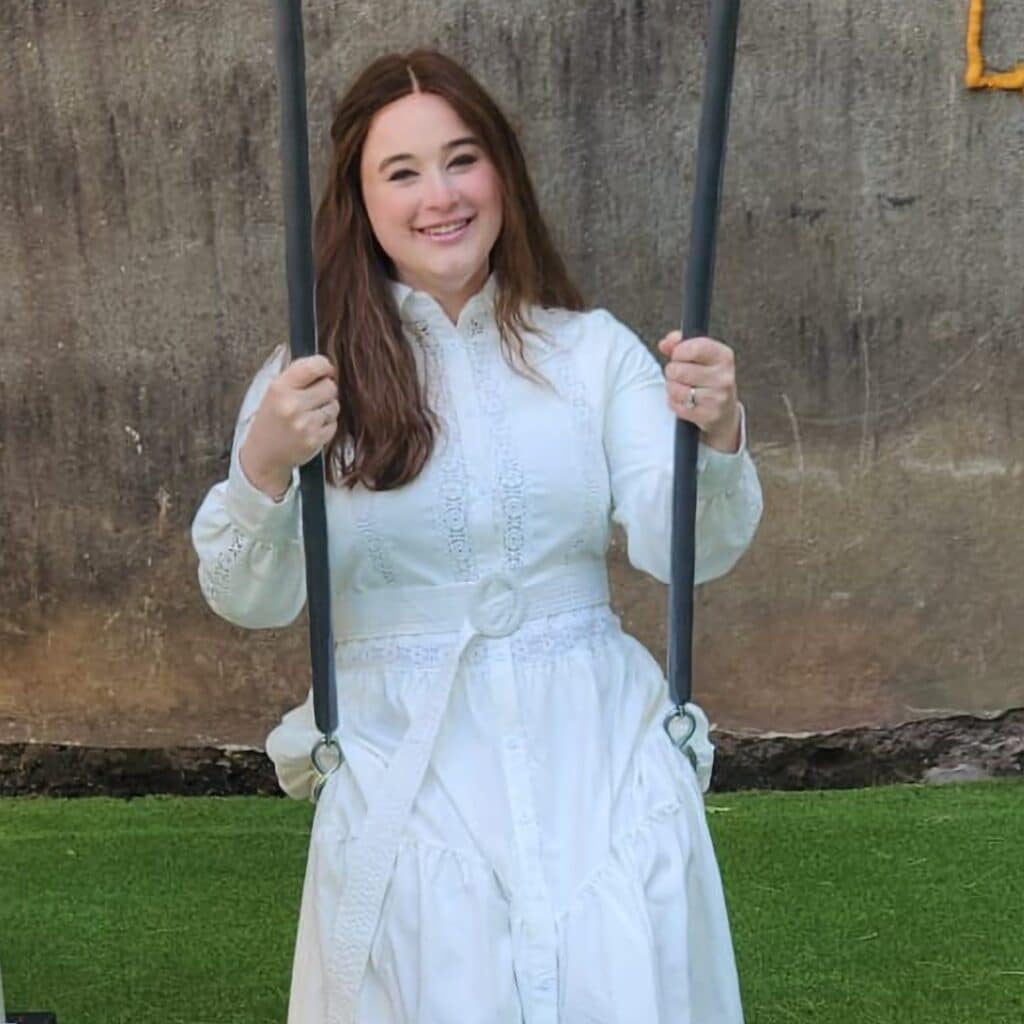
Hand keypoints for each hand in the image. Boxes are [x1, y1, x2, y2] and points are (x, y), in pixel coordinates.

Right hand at [239, 355, 339, 496]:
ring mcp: (304, 424)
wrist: (264, 456)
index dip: (324, 366)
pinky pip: (334, 424)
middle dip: (325, 390)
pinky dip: (327, 425)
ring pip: (334, 405)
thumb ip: (296, 374)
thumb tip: (322, 362)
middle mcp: (292, 405)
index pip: (314, 365)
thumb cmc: (270, 421)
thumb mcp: (272, 392)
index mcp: (279, 388)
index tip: (325, 370)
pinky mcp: (315, 440)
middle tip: (313, 398)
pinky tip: (312, 428)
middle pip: (330, 386)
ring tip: (310, 415)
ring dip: (327, 408)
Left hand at [657, 331, 741, 452]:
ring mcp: (717, 398)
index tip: (677, 355)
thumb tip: (664, 344)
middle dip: (671, 371)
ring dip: (671, 388)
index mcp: (724, 357)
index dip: (678, 351)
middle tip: (678, 374)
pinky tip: (683, 400)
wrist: (724, 410)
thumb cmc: (707, 377)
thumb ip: (679, 344)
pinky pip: (677, 406)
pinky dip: (675, 403)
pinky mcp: (708, 415)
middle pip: (678, 370)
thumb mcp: (700, 356)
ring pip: (676, 389)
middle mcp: (724, 377)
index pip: (695, 348)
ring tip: (680, 387)